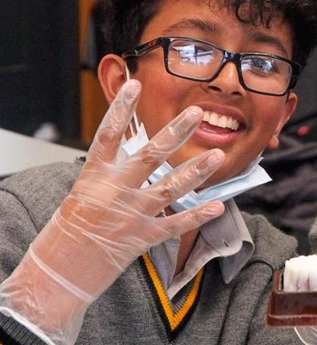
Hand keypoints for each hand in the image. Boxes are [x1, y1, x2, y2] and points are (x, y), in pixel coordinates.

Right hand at [0, 79, 225, 343]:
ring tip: (218, 154)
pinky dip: (198, 215)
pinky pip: (175, 224)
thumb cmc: (71, 228)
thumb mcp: (83, 191)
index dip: (120, 108)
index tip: (135, 84)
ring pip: (170, 187)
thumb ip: (112, 171)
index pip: (108, 134)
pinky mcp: (143, 237)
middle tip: (196, 112)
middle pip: (151, 155)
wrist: (60, 271)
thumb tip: (139, 148)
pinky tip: (218, 205)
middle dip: (176, 132)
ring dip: (197, 170)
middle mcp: (115, 191)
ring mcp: (131, 214)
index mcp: (94, 176)